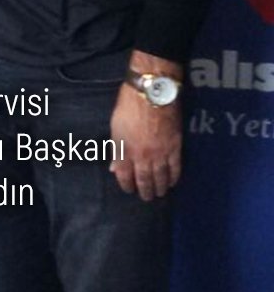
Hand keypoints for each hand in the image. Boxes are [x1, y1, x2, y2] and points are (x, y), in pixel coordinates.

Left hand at [108, 50, 183, 200]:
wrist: (152, 93)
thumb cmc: (128, 106)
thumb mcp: (115, 127)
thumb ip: (116, 150)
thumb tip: (114, 167)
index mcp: (126, 150)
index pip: (125, 175)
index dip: (126, 184)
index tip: (128, 189)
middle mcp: (143, 156)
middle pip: (144, 179)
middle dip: (145, 190)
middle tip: (146, 198)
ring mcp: (160, 153)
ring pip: (161, 177)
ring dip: (160, 187)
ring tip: (159, 193)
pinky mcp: (175, 148)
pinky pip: (175, 168)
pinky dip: (174, 177)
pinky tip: (172, 182)